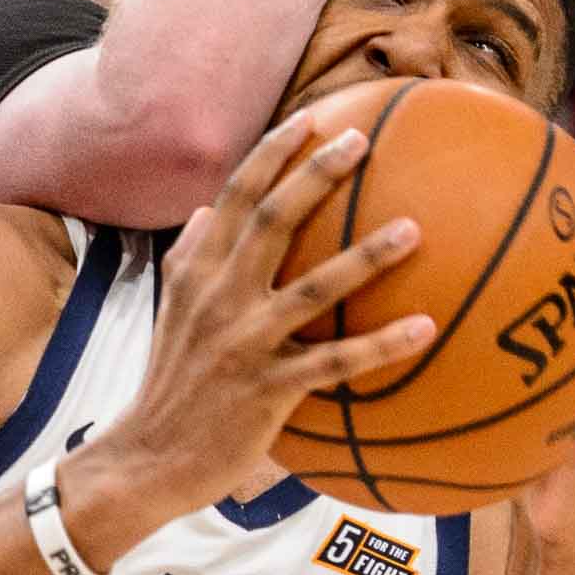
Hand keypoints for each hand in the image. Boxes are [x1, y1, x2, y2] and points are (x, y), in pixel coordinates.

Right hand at [107, 112, 434, 519]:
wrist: (148, 455)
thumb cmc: (171, 375)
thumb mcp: (170, 304)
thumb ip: (190, 252)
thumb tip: (209, 208)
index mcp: (200, 269)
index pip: (236, 195)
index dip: (273, 153)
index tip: (310, 118)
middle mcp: (221, 296)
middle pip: (273, 220)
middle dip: (317, 175)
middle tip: (362, 140)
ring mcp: (246, 342)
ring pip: (314, 287)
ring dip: (366, 256)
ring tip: (415, 229)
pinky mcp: (269, 390)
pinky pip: (335, 363)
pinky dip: (381, 345)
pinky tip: (426, 328)